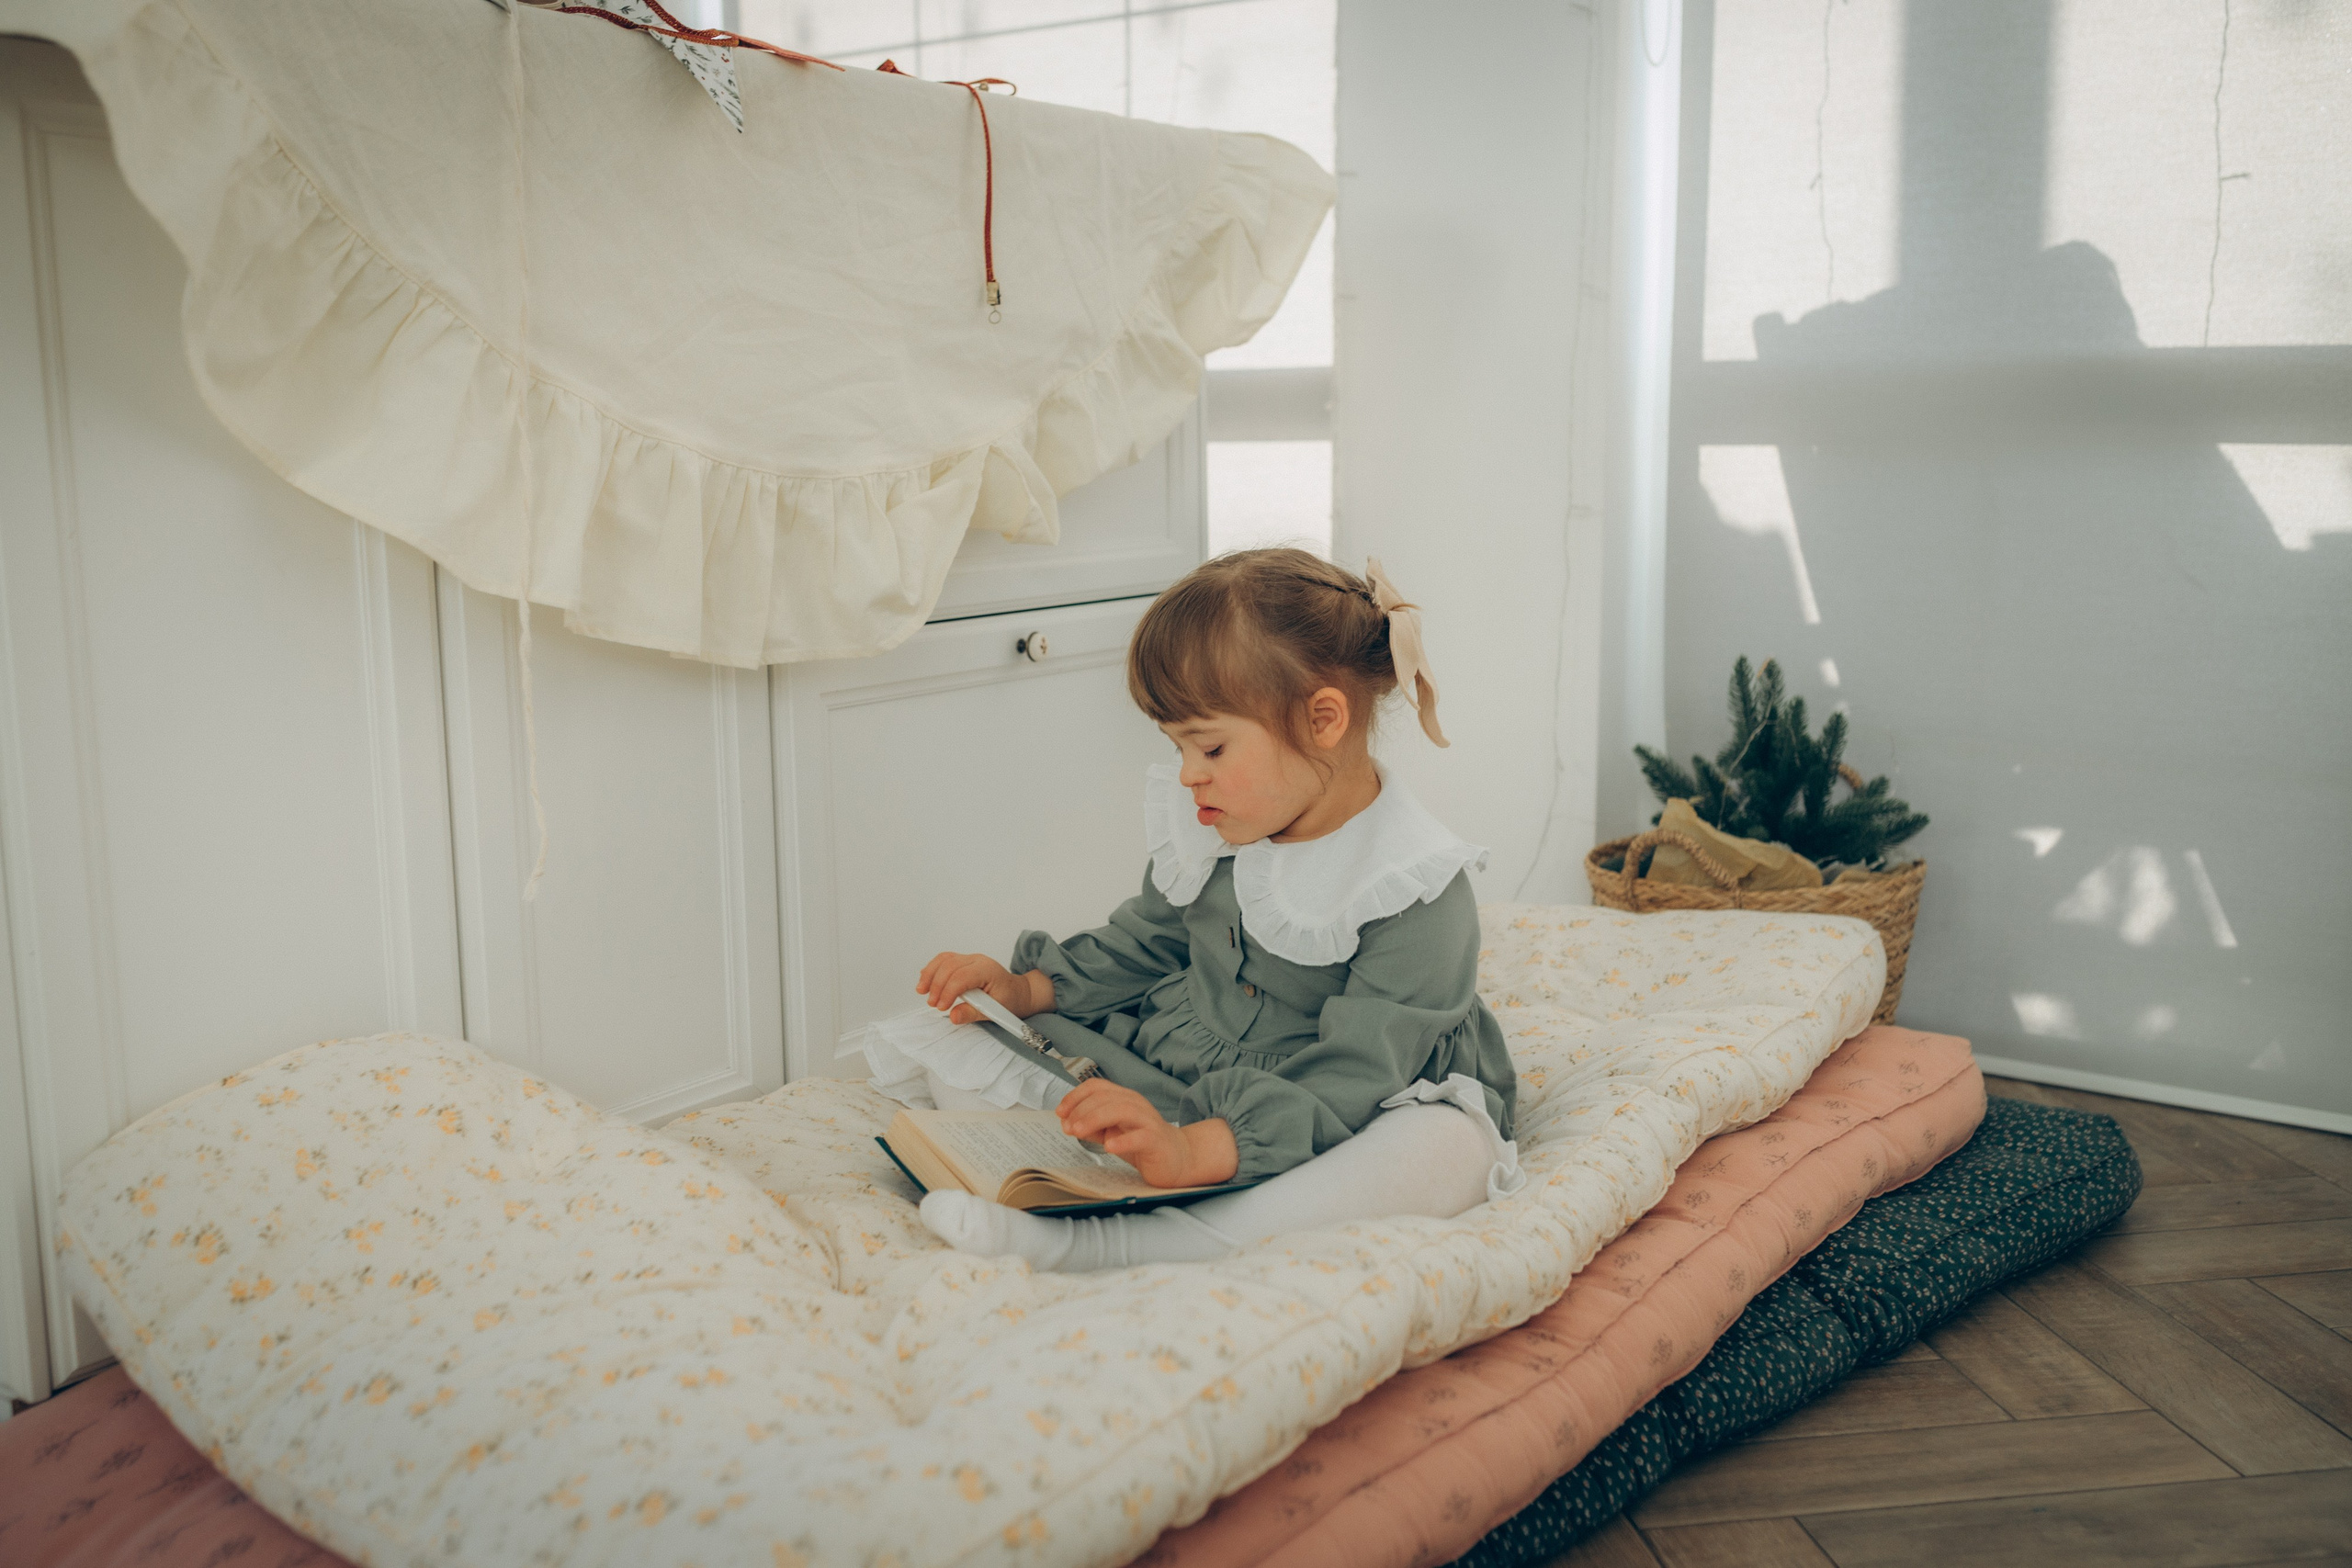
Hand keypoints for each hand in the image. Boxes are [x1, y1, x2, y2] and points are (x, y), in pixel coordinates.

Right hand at [915, 953, 1053, 1023]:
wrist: (1017, 992)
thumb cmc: (1009, 1001)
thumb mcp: (994, 1012)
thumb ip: (972, 1014)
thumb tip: (953, 1016)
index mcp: (988, 970)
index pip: (962, 976)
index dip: (948, 991)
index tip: (941, 1007)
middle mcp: (978, 960)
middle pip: (950, 966)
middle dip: (937, 985)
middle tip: (933, 1004)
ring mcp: (970, 959)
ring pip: (944, 959)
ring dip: (930, 974)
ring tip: (922, 991)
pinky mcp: (963, 962)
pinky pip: (944, 960)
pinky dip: (933, 969)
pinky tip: (925, 981)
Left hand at [1056, 1080, 1238, 1188]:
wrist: (1177, 1158)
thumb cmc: (1142, 1143)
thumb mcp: (1111, 1132)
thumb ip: (1092, 1126)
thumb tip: (1068, 1122)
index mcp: (1123, 1098)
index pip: (1096, 1087)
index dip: (1075, 1096)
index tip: (1060, 1112)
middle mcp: (1136, 1104)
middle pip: (1105, 1097)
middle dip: (1082, 1110)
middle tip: (1068, 1127)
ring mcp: (1147, 1121)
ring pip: (1121, 1110)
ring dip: (1096, 1119)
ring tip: (1079, 1132)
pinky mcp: (1157, 1140)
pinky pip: (1140, 1136)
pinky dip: (1123, 1140)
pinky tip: (1109, 1146)